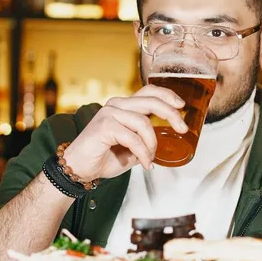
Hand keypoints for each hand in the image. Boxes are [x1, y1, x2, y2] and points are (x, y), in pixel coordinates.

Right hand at [62, 85, 187, 180]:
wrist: (78, 169)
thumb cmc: (102, 158)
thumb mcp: (131, 148)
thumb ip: (145, 141)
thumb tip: (166, 144)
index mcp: (123, 106)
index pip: (148, 91)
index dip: (167, 95)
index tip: (181, 106)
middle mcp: (116, 105)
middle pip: (151, 100)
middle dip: (171, 114)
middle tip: (182, 129)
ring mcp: (109, 113)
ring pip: (143, 123)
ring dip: (152, 145)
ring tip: (150, 159)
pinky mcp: (104, 125)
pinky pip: (133, 138)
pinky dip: (143, 153)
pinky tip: (145, 164)